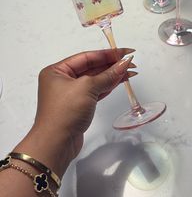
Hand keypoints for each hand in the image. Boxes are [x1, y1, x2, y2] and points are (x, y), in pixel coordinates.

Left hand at [21, 48, 135, 172]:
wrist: (56, 144)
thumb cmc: (65, 112)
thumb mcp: (87, 88)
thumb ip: (107, 75)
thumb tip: (124, 64)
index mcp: (57, 71)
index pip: (86, 57)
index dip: (107, 54)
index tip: (125, 52)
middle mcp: (62, 80)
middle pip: (91, 68)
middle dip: (111, 65)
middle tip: (131, 63)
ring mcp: (70, 94)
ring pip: (95, 80)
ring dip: (112, 76)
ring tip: (131, 72)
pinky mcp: (78, 106)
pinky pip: (95, 92)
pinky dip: (108, 87)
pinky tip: (120, 81)